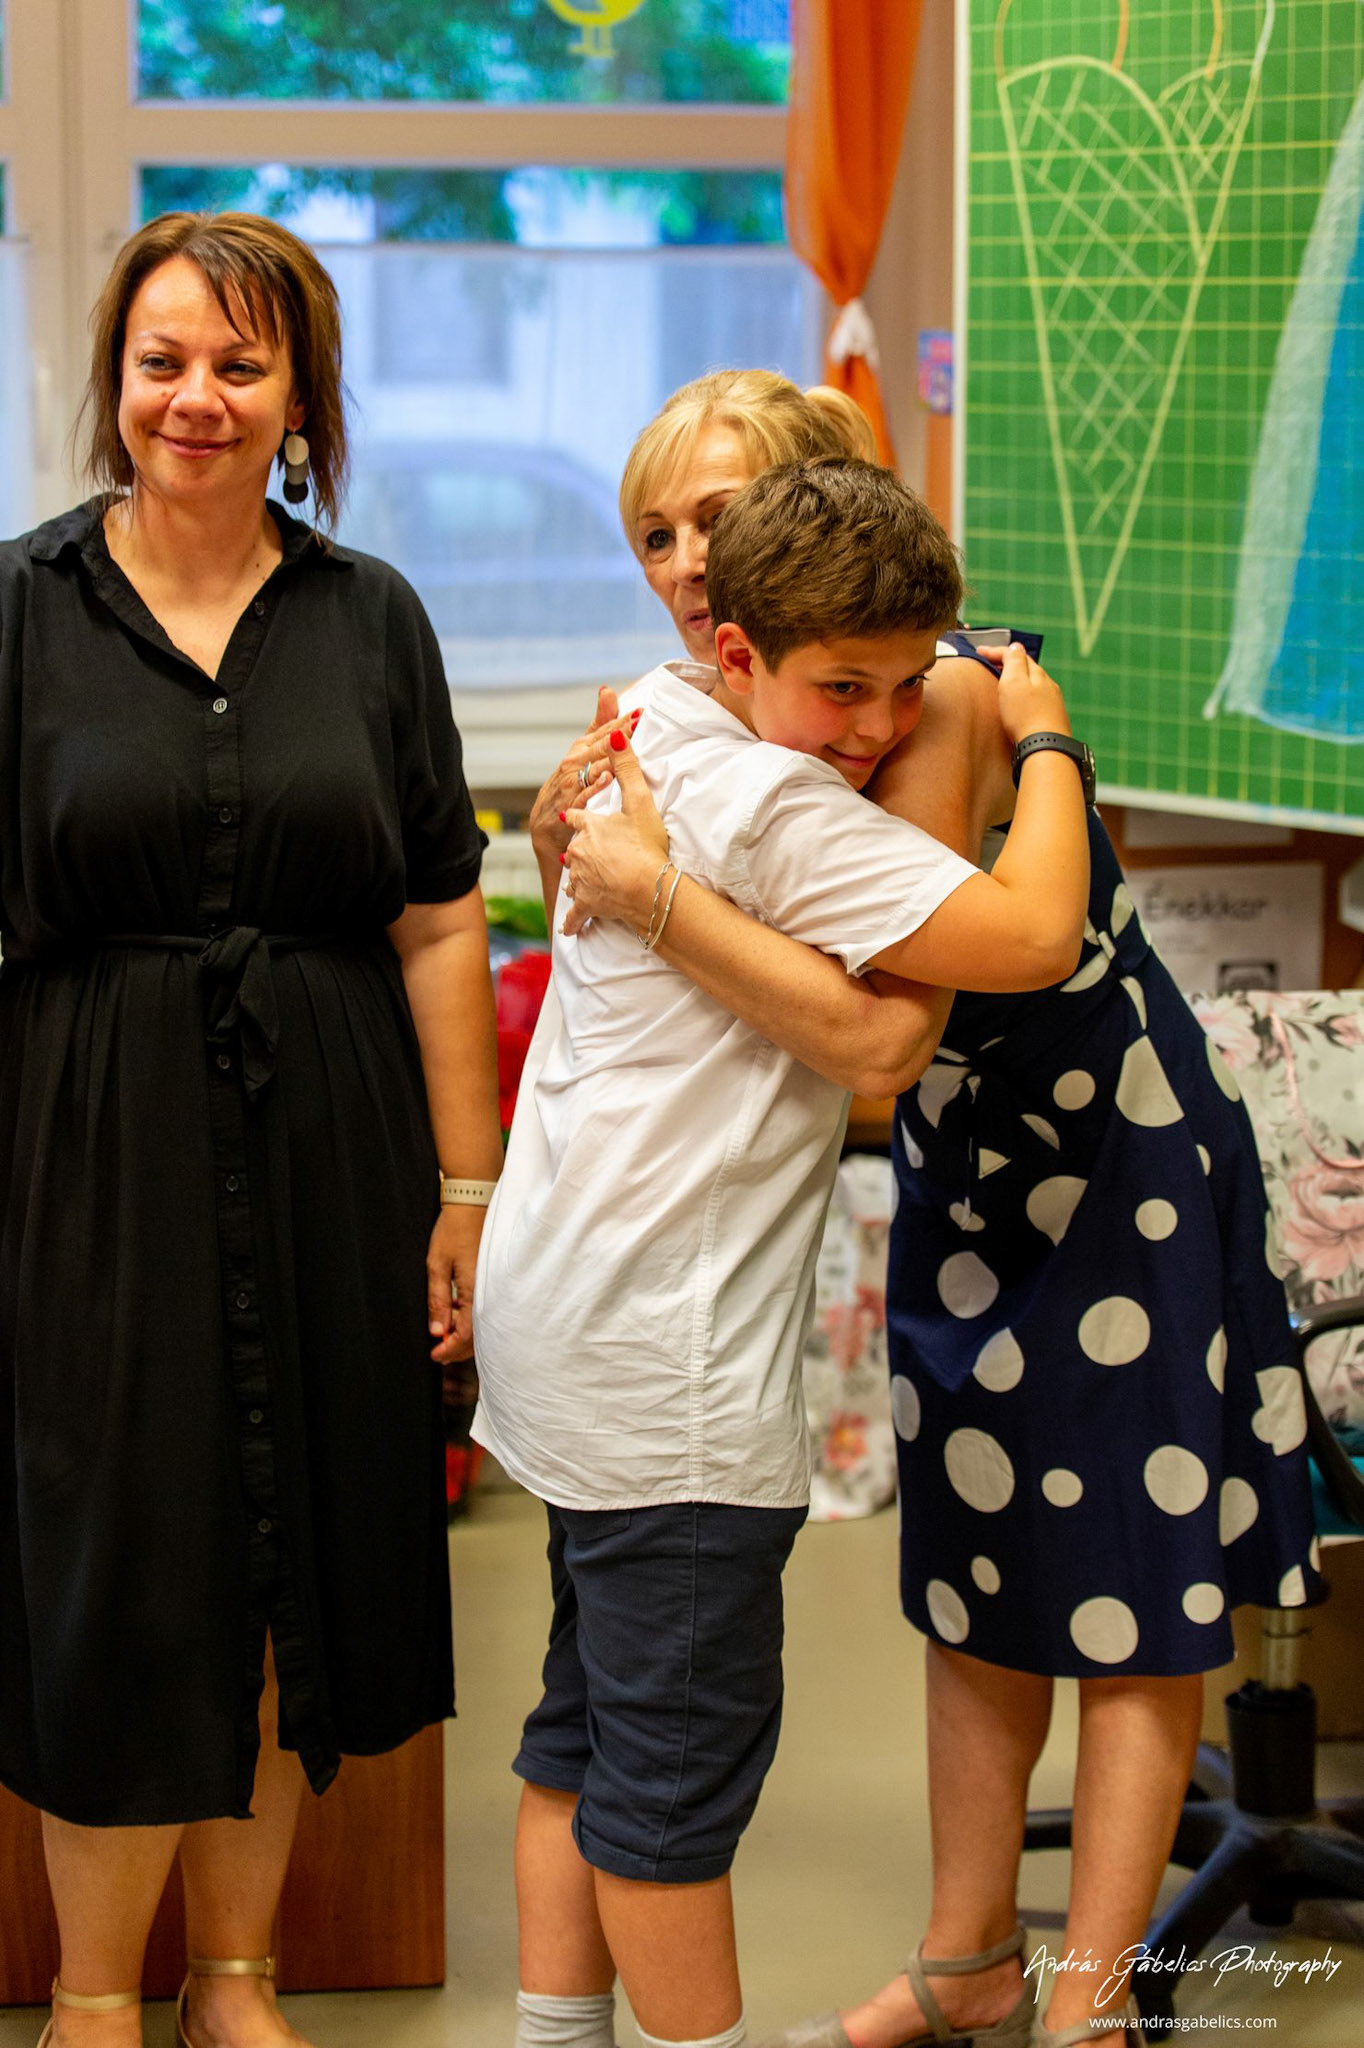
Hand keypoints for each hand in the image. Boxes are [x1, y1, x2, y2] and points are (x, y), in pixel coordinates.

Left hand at [426, 1201, 485, 1364]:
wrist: (473, 1201)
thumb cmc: (453, 1229)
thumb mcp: (437, 1265)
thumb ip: (438, 1300)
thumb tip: (438, 1332)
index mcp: (476, 1291)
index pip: (467, 1335)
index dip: (450, 1349)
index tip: (435, 1354)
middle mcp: (489, 1292)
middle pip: (478, 1335)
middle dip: (458, 1348)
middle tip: (438, 1351)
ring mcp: (492, 1285)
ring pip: (482, 1324)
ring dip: (464, 1334)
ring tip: (444, 1333)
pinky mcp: (491, 1278)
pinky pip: (484, 1308)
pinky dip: (470, 1318)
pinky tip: (456, 1313)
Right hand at [528, 687, 639, 861]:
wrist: (545, 826)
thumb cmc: (567, 785)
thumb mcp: (582, 752)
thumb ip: (598, 724)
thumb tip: (608, 690)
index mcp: (580, 749)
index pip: (603, 731)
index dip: (621, 721)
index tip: (640, 711)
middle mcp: (573, 763)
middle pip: (599, 745)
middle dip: (618, 733)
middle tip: (638, 721)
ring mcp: (569, 784)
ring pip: (591, 767)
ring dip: (608, 756)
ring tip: (625, 745)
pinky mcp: (568, 806)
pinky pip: (582, 795)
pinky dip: (594, 787)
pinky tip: (607, 778)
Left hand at [560, 732, 669, 936]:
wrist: (647, 891)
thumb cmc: (646, 847)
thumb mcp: (639, 802)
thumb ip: (626, 768)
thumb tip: (615, 733)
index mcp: (587, 827)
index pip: (576, 817)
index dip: (578, 816)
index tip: (575, 817)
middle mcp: (577, 853)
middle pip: (574, 849)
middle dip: (581, 851)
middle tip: (592, 854)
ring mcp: (580, 881)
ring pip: (574, 878)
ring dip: (580, 880)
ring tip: (588, 883)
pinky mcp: (586, 905)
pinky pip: (575, 914)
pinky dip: (574, 920)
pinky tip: (571, 927)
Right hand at [988, 641, 1070, 744]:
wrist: (1046, 747)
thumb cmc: (1026, 716)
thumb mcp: (1013, 682)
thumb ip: (1014, 661)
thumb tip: (1016, 646)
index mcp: (1037, 674)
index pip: (1016, 654)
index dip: (996, 651)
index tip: (979, 651)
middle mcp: (1048, 685)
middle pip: (1027, 668)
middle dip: (1009, 662)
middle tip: (990, 662)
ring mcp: (1052, 703)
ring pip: (1033, 683)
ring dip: (1018, 679)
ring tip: (1003, 682)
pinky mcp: (1052, 719)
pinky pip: (1037, 699)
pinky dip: (1025, 694)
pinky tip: (1020, 704)